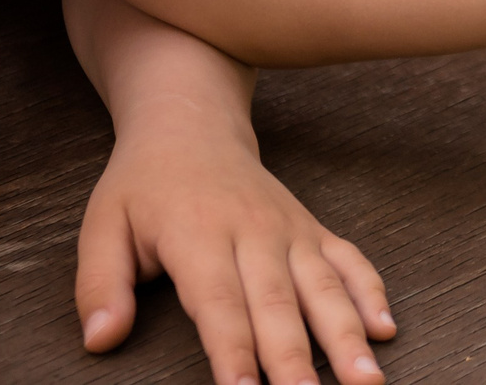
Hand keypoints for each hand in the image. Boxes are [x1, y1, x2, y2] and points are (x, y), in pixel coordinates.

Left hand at [77, 98, 392, 384]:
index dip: (233, 353)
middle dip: (297, 361)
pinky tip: (385, 330)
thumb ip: (100, 286)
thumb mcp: (102, 227)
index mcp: (199, 236)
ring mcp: (290, 231)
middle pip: (279, 306)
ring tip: (365, 379)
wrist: (192, 126)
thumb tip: (101, 340)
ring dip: (347, 336)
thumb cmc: (143, 185)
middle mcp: (254, 233)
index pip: (219, 305)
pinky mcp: (313, 229)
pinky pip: (350, 261)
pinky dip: (371, 293)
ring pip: (325, 287)